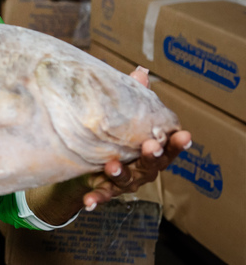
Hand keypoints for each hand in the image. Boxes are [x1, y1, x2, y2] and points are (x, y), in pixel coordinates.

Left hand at [80, 67, 191, 210]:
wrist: (88, 164)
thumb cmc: (115, 136)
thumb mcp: (125, 117)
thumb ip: (135, 97)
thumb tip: (140, 72)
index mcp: (152, 149)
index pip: (169, 145)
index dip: (177, 142)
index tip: (184, 134)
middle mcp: (143, 168)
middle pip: (153, 164)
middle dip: (152, 156)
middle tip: (150, 146)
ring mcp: (127, 181)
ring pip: (128, 180)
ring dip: (121, 173)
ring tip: (112, 165)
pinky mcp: (107, 190)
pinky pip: (102, 195)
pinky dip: (96, 198)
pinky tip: (89, 202)